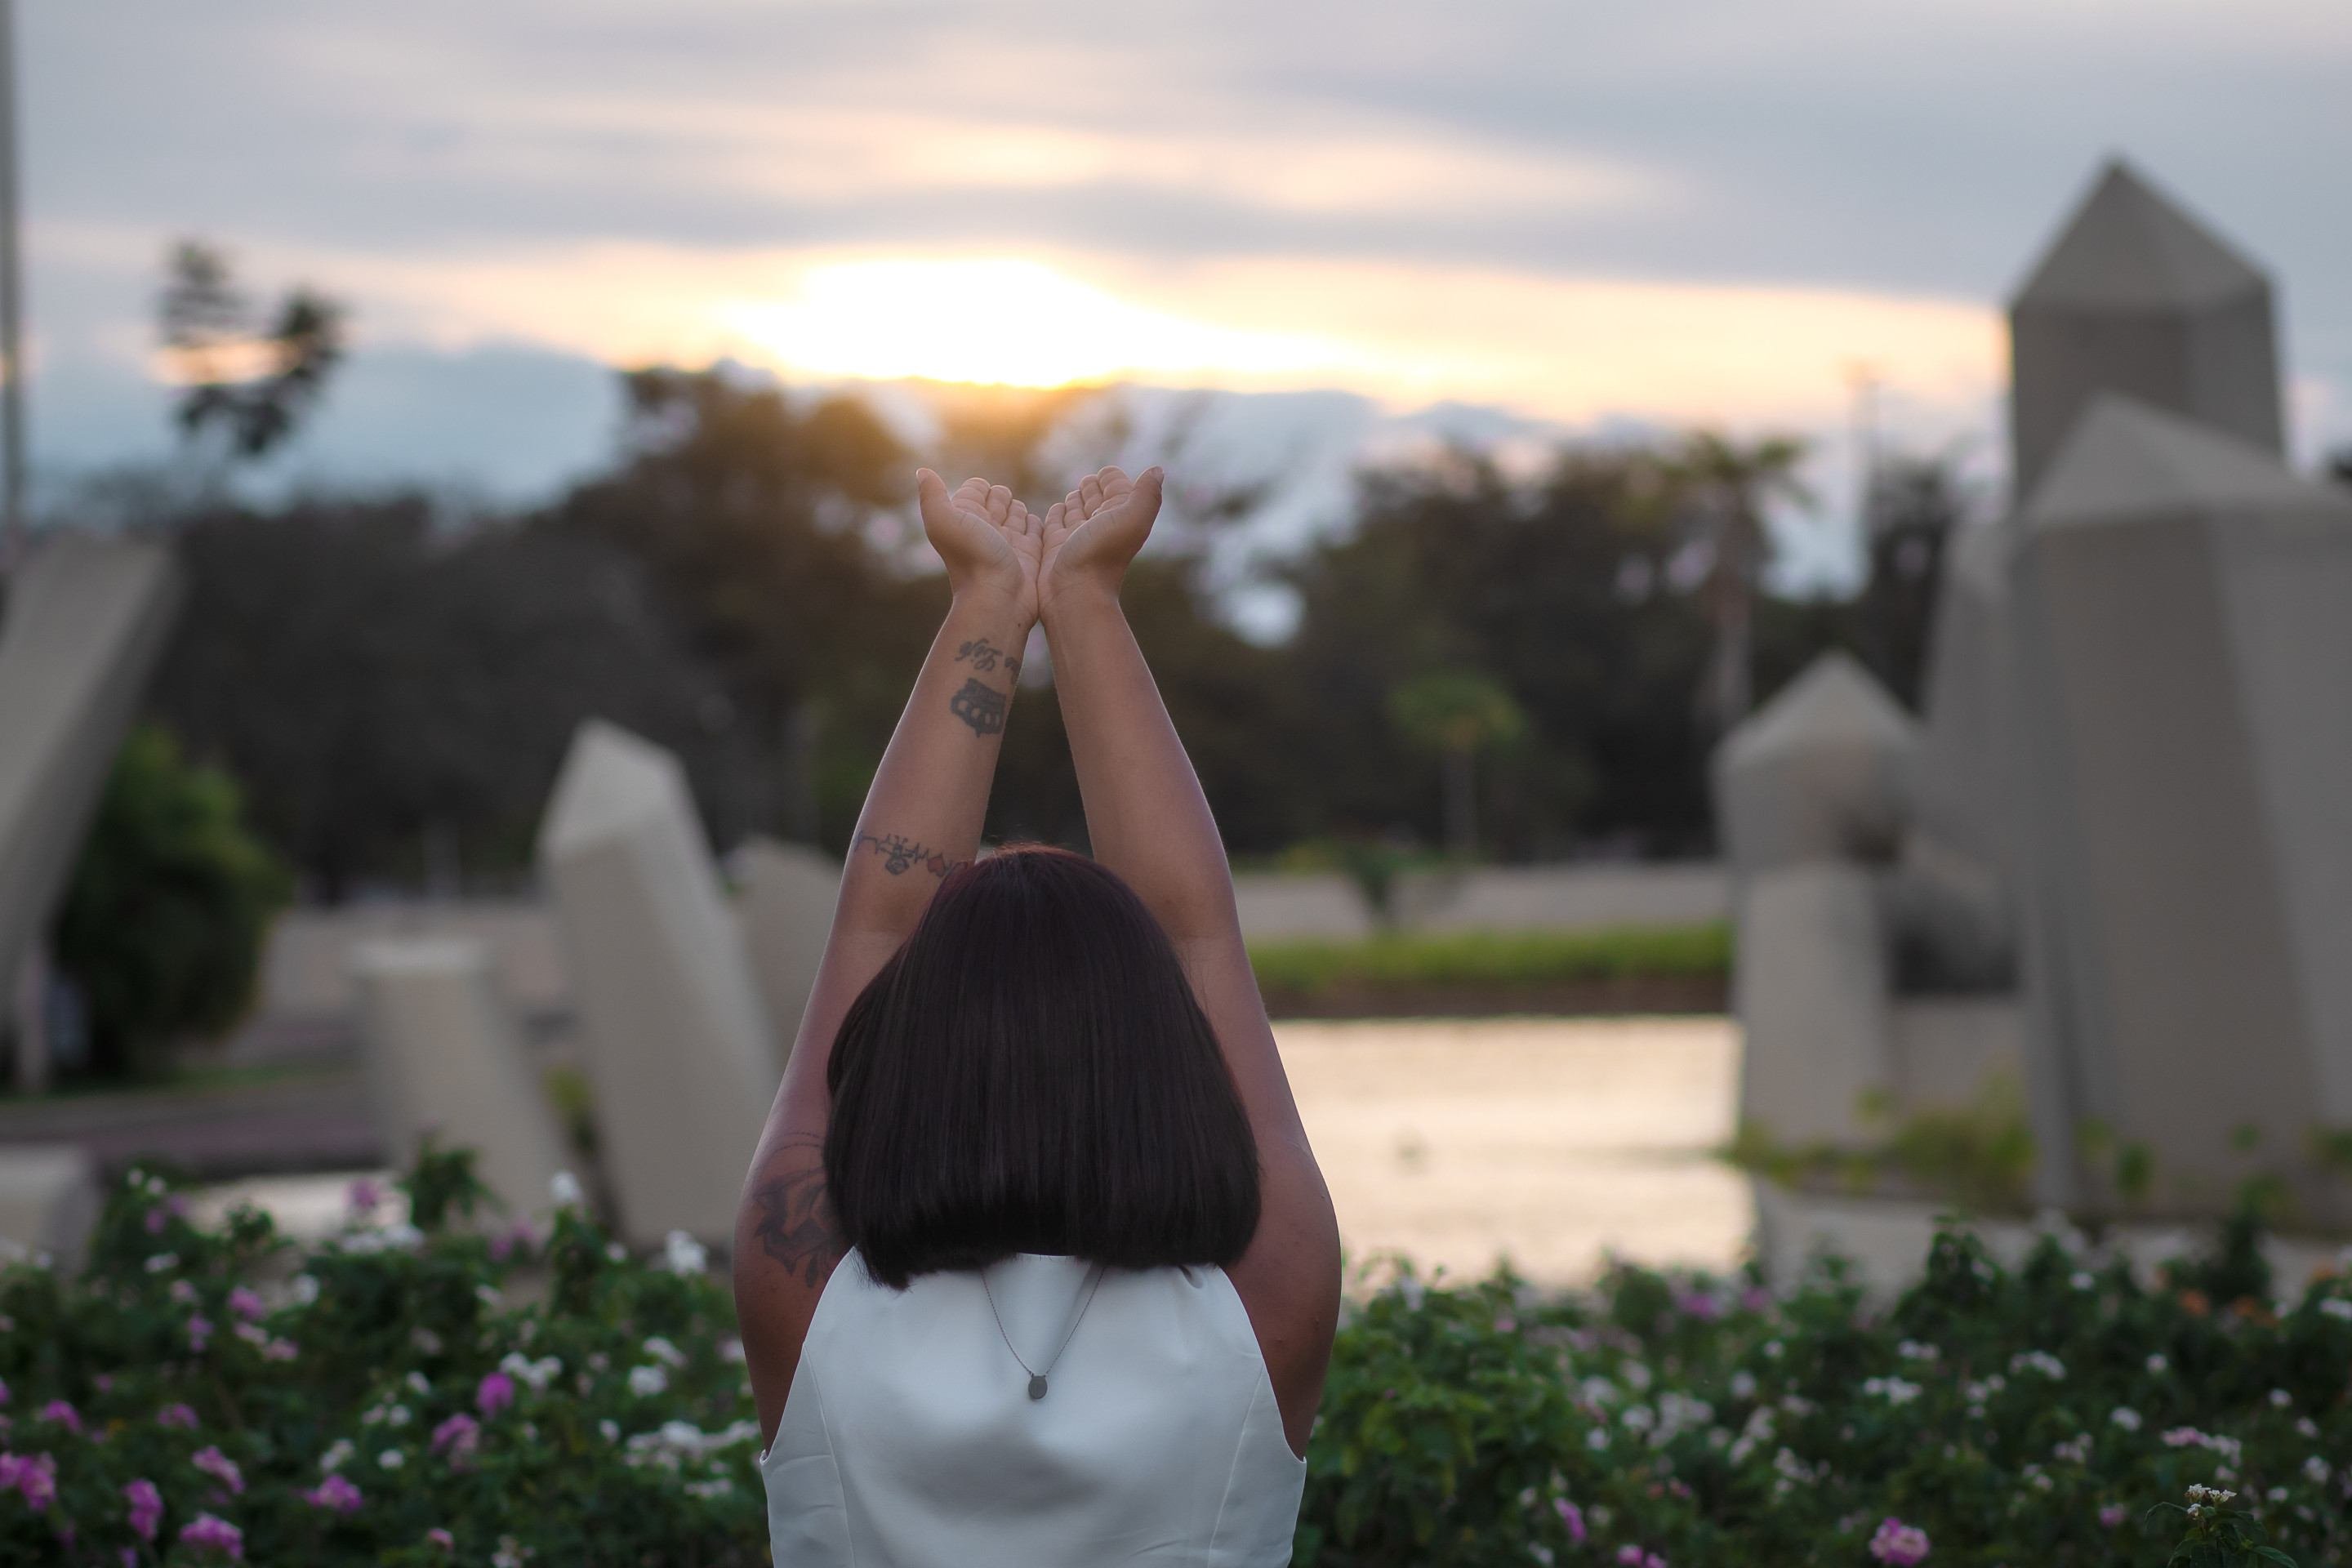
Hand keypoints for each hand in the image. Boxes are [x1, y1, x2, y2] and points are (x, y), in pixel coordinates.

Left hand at [918, 469, 1040, 620]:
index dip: (982, 487)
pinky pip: (1035, 530)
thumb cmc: (972, 558)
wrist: (998, 599)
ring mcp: (1008, 541)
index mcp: (966, 517)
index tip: (987, 496)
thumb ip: (933, 495)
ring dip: (1020, 509)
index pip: (976, 489)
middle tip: (1003, 511)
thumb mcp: (944, 521)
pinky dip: (1036, 525)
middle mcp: (986, 528)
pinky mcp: (1029, 554)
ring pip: (1017, 513)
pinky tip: (1036, 525)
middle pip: (998, 499)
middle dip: (1003, 497)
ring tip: (1018, 517)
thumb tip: (922, 471)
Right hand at [1041, 465, 1162, 615]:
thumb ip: (1147, 494)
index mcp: (1119, 515)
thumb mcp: (1132, 519)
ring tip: (1073, 494)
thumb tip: (1157, 470)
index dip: (1111, 478)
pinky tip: (1056, 510)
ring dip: (1074, 500)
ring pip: (1075, 511)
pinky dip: (1056, 515)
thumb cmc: (1101, 555)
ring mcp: (1076, 537)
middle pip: (1096, 498)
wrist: (1074, 594)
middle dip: (1092, 488)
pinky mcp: (1054, 547)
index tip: (1104, 474)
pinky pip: (1054, 524)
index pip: (1116, 486)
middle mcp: (1099, 525)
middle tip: (1088, 482)